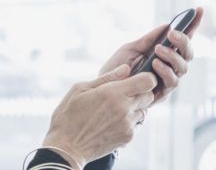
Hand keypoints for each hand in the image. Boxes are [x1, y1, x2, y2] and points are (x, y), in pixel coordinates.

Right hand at [42, 65, 156, 166]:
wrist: (67, 147)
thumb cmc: (69, 115)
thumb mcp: (80, 89)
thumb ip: (107, 78)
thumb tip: (126, 68)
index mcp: (112, 93)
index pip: (147, 81)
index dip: (146, 77)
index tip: (137, 78)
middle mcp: (124, 108)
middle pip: (148, 95)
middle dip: (140, 91)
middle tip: (122, 93)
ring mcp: (127, 124)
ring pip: (143, 110)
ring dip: (134, 107)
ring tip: (114, 109)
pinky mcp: (128, 137)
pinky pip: (137, 123)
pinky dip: (128, 120)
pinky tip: (111, 121)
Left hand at [98, 7, 203, 103]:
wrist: (105, 87)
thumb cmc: (117, 67)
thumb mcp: (131, 48)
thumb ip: (148, 39)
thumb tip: (167, 25)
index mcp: (164, 53)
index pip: (183, 38)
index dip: (193, 25)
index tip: (199, 10)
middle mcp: (169, 66)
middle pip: (188, 53)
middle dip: (184, 41)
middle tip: (172, 34)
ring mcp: (167, 80)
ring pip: (183, 67)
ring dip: (173, 56)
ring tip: (159, 49)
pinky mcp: (162, 93)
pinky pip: (171, 82)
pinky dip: (165, 71)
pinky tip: (156, 63)